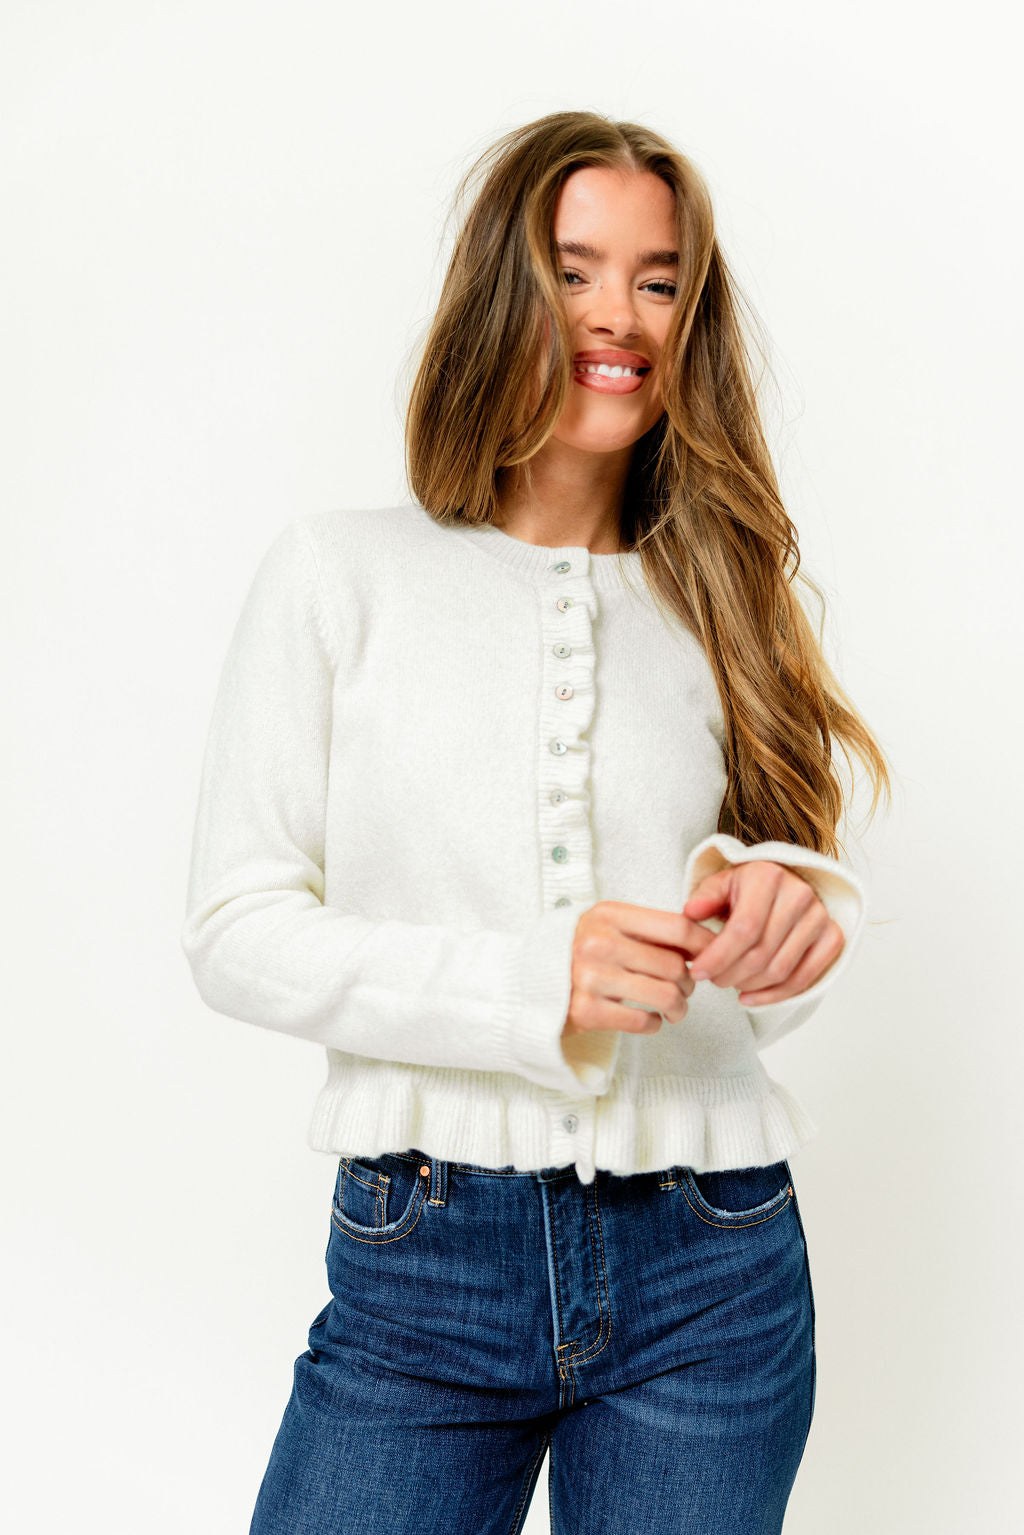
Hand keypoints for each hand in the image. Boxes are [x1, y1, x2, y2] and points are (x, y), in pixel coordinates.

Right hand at [562, 901, 715, 1039]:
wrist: (527, 982)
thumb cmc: (579, 952)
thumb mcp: (608, 926)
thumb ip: (649, 931)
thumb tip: (706, 942)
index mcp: (608, 915)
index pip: (676, 926)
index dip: (704, 944)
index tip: (713, 956)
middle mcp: (598, 943)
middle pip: (674, 965)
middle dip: (689, 982)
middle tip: (684, 989)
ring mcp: (590, 977)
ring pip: (665, 995)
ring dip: (678, 1007)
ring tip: (674, 1009)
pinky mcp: (585, 1011)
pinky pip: (642, 1021)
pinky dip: (654, 1024)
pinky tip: (648, 1019)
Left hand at [682, 860, 843, 1005]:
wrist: (784, 883)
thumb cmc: (747, 888)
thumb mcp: (721, 884)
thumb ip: (704, 898)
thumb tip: (689, 913)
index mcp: (768, 876)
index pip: (744, 928)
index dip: (719, 956)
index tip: (698, 972)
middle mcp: (799, 895)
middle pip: (762, 953)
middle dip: (731, 975)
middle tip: (713, 980)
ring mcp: (820, 917)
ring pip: (781, 970)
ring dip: (750, 986)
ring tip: (730, 984)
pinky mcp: (832, 937)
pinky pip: (804, 978)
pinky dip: (775, 996)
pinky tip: (750, 998)